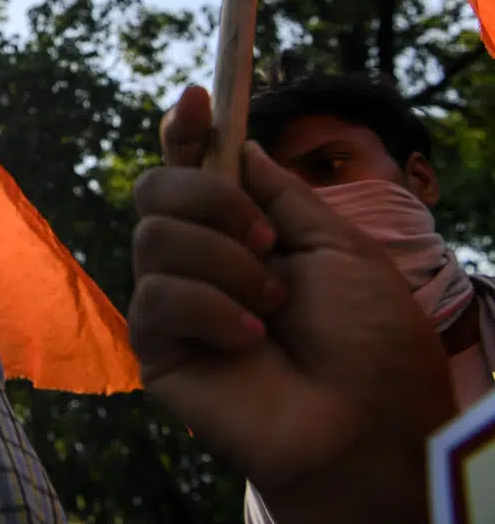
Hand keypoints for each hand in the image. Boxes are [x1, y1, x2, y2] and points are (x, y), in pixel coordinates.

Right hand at [129, 86, 455, 523]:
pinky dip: (213, 310)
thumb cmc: (369, 341)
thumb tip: (236, 146)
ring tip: (272, 306)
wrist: (365, 424)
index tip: (198, 99)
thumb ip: (280, 194)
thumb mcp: (337, 244)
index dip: (185, 129)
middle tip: (267, 239)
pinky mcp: (156, 345)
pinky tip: (250, 340)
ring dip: (225, 263)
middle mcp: (199, 258)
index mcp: (242, 228)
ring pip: (155, 237)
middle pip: (155, 187)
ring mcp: (173, 300)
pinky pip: (159, 295)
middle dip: (209, 199)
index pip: (192, 165)